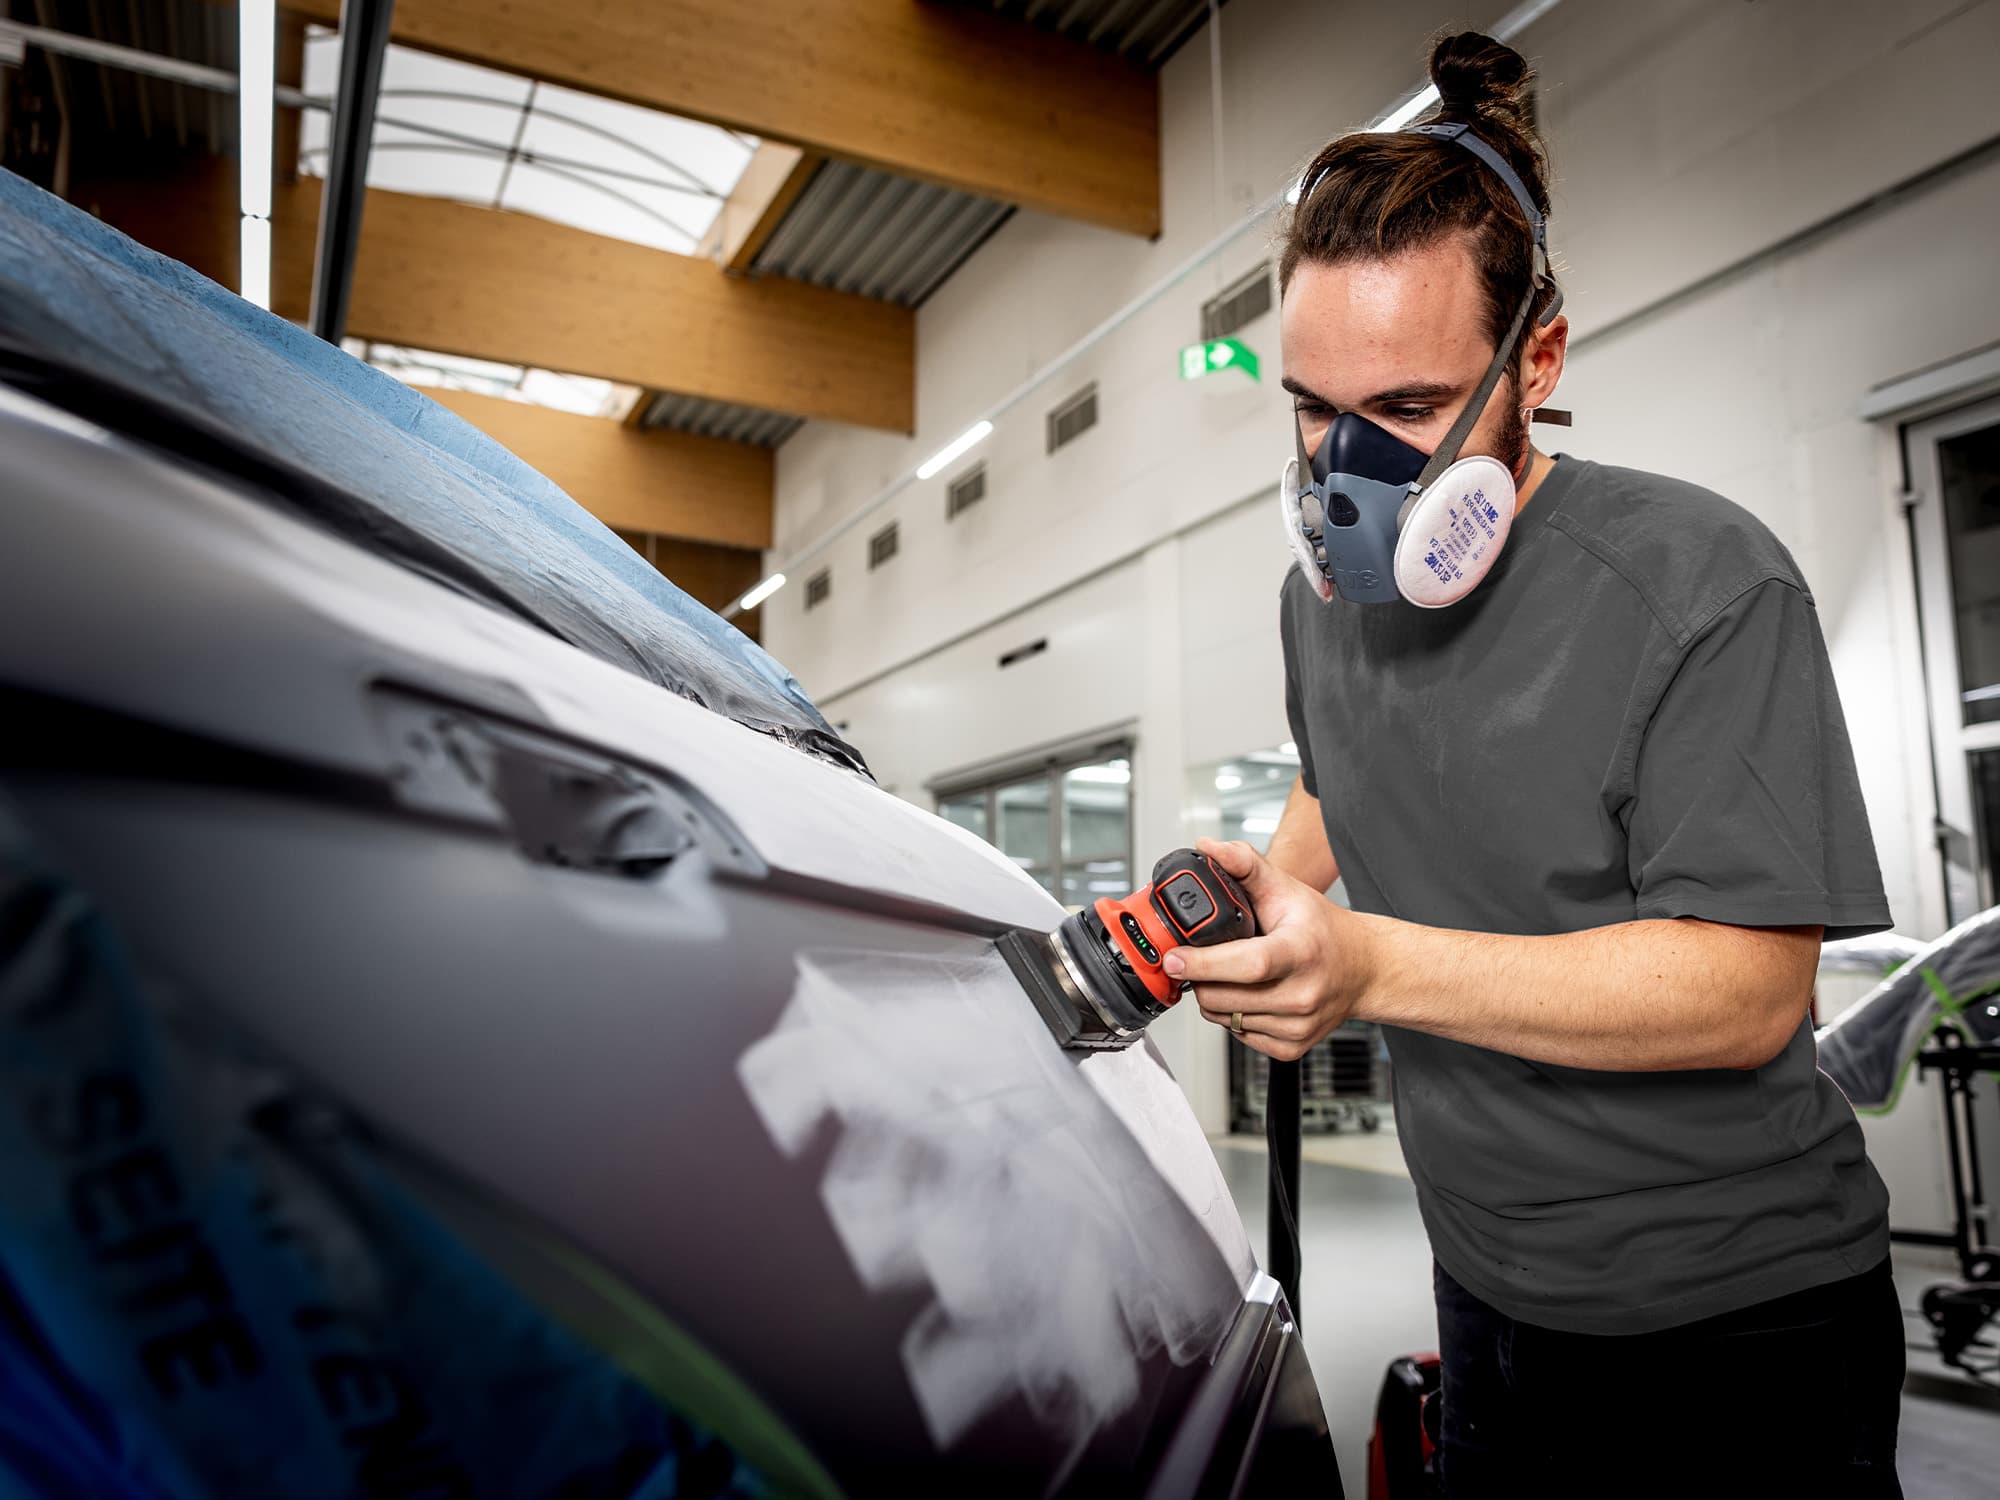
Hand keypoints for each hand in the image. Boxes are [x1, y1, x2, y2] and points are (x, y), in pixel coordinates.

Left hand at [1163, 838, 1376, 1060]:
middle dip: (1198, 978)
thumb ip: (1245, 864)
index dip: (1204, 964)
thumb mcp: (1286, 889)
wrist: (1364, 969)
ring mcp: (1298, 1025)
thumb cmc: (1324, 930)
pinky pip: (1238, 1035)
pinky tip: (1247, 994)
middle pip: (1223, 997)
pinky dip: (1232, 1016)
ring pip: (1224, 1019)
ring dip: (1212, 997)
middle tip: (1198, 959)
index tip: (1175, 957)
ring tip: (1227, 974)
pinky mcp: (1292, 1047)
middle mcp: (1302, 993)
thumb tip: (1209, 848)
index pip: (1246, 965)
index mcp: (1301, 952)